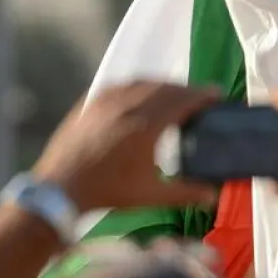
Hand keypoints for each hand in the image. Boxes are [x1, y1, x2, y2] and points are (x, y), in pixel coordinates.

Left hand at [32, 82, 219, 212]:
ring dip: (162, 85)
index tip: (217, 94)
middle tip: (199, 96)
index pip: (182, 100)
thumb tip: (213, 196)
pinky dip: (138, 85)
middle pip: (165, 87)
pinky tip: (140, 94)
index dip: (203, 95)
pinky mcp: (90, 103)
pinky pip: (120, 85)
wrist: (60, 189)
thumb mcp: (151, 195)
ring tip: (173, 94)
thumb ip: (185, 193)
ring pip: (142, 82)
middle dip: (185, 89)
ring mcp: (106, 102)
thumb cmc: (109, 192)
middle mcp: (128, 106)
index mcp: (146, 126)